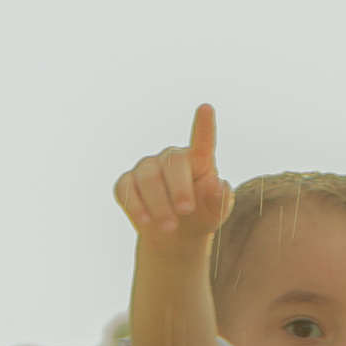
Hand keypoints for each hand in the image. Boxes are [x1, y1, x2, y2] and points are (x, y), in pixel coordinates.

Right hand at [113, 102, 231, 247]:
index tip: (206, 109)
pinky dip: (136, 206)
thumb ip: (219, 200)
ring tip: (170, 227)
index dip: (204, 126)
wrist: (175, 237)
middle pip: (173, 163)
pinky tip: (145, 221)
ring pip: (148, 178)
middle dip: (179, 188)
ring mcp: (147, 168)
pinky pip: (127, 189)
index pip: (202, 140)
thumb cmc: (200, 216)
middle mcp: (170, 158)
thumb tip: (218, 184)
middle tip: (186, 210)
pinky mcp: (127, 183)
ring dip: (159, 204)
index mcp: (198, 160)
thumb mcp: (215, 213)